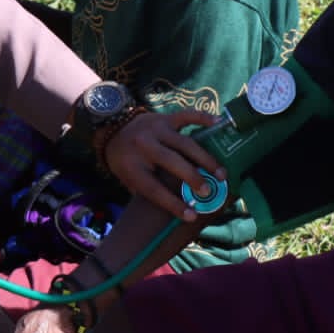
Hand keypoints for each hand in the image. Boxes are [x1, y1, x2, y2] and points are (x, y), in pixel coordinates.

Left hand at [102, 109, 222, 220]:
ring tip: (221, 173)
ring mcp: (155, 129)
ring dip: (205, 159)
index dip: (173, 203)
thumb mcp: (129, 179)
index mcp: (131, 166)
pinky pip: (187, 116)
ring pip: (185, 143)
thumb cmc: (126, 161)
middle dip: (193, 178)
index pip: (154, 189)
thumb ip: (150, 192)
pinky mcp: (165, 117)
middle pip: (172, 163)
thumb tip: (184, 208)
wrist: (112, 128)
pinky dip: (203, 118)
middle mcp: (143, 146)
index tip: (191, 216)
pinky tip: (218, 124)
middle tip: (208, 191)